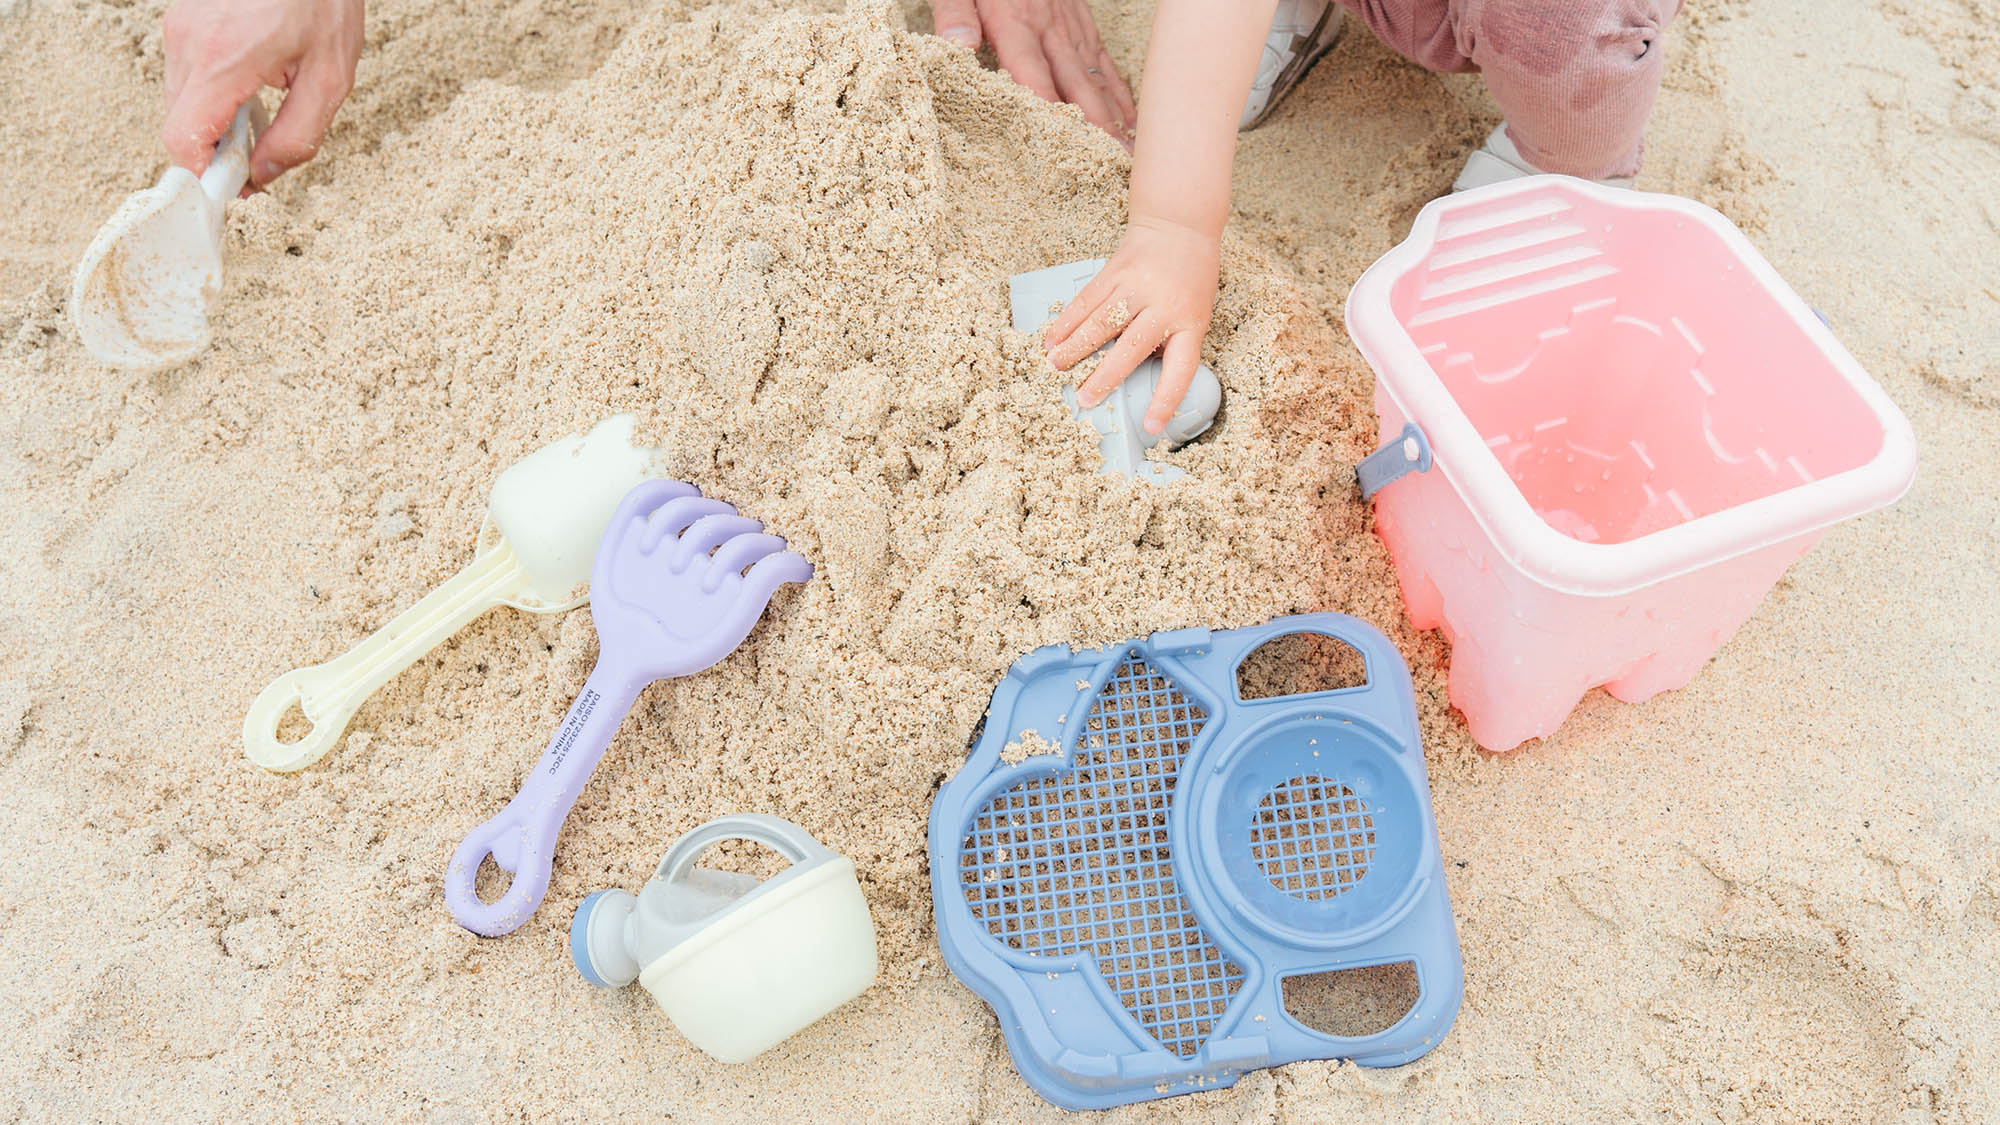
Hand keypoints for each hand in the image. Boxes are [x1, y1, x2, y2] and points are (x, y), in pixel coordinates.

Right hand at [162, 0, 363, 189]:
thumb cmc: (322, 4)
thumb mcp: (330, 78)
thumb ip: (297, 136)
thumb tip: (262, 177)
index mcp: (223, 61)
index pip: (183, 141)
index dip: (203, 176)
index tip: (234, 190)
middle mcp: (188, 44)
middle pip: (180, 127)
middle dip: (216, 152)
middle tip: (260, 150)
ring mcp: (179, 29)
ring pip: (181, 104)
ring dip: (215, 122)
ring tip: (261, 105)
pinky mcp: (180, 22)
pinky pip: (186, 78)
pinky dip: (212, 95)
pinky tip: (249, 81)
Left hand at [931, 0, 1137, 146]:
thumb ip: (955, 12)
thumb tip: (957, 47)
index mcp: (1017, 21)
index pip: (1031, 70)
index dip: (1045, 105)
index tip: (1056, 140)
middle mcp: (1051, 29)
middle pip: (1076, 85)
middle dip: (1094, 128)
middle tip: (1109, 165)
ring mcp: (1073, 29)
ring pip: (1096, 80)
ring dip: (1113, 120)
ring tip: (1127, 157)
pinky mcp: (1084, 26)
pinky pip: (1105, 65)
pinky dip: (1120, 96)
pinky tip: (1130, 123)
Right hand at [1042, 215, 1219, 434]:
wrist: (1180, 225)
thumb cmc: (1191, 279)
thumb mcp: (1196, 313)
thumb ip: (1170, 341)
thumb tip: (1134, 374)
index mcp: (1190, 323)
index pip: (1179, 369)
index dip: (1165, 400)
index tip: (1151, 427)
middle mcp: (1163, 306)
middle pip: (1131, 347)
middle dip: (1105, 376)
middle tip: (1084, 399)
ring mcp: (1136, 287)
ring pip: (1101, 322)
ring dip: (1075, 347)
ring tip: (1055, 367)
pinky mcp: (1114, 272)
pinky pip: (1087, 301)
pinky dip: (1067, 321)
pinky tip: (1052, 338)